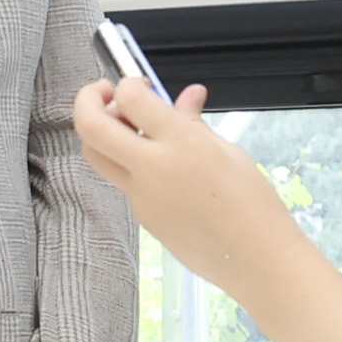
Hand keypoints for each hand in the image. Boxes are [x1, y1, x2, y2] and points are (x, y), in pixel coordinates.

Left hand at [73, 79, 313, 304]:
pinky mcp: (141, 216)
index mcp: (182, 144)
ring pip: (97, 156)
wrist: (254, 258)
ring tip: (127, 127)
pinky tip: (157, 162)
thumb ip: (195, 123)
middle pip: (91, 126)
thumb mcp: (229, 153)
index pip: (131, 98)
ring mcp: (141, 195)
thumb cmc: (253, 207)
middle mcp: (153, 168)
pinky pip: (122, 181)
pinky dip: (128, 162)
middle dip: (87, 100)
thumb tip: (187, 97)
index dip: (128, 83)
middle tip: (103, 92)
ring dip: (101, 133)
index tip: (139, 84)